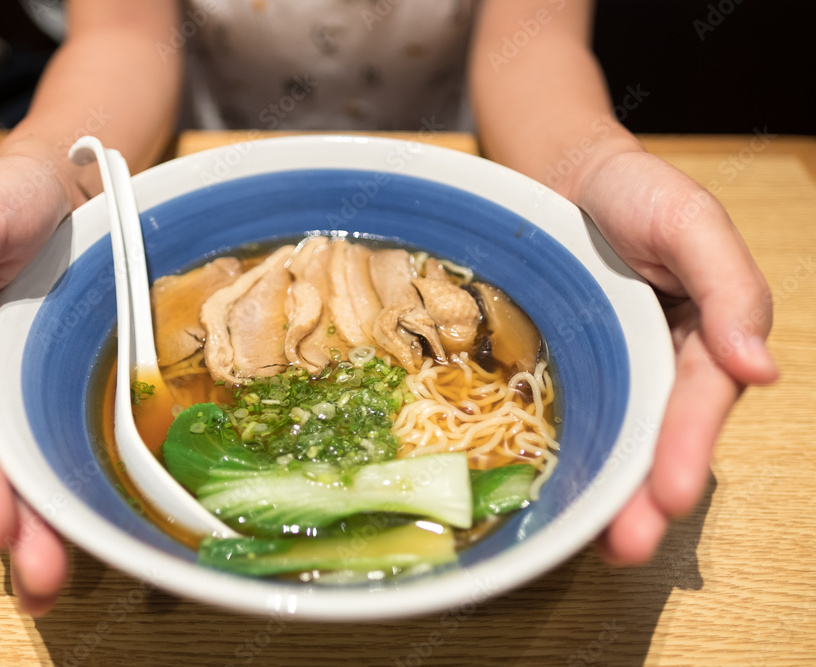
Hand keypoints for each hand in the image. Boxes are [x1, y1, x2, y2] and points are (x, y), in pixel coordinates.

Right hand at [0, 150, 79, 613]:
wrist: (70, 183)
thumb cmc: (8, 198)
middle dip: (14, 523)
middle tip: (43, 584)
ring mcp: (27, 380)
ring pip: (30, 458)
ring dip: (44, 522)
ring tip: (60, 583)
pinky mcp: (66, 378)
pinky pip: (67, 433)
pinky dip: (75, 479)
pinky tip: (92, 523)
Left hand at [569, 149, 778, 562]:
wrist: (566, 175)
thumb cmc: (637, 192)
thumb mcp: (692, 224)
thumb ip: (730, 291)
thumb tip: (761, 372)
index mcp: (705, 336)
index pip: (699, 402)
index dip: (686, 450)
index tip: (671, 497)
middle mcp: (663, 363)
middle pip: (659, 437)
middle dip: (646, 495)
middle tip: (624, 545)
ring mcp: (615, 368)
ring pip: (619, 437)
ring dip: (610, 492)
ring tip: (593, 541)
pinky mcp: (574, 365)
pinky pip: (577, 413)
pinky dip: (573, 452)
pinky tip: (557, 492)